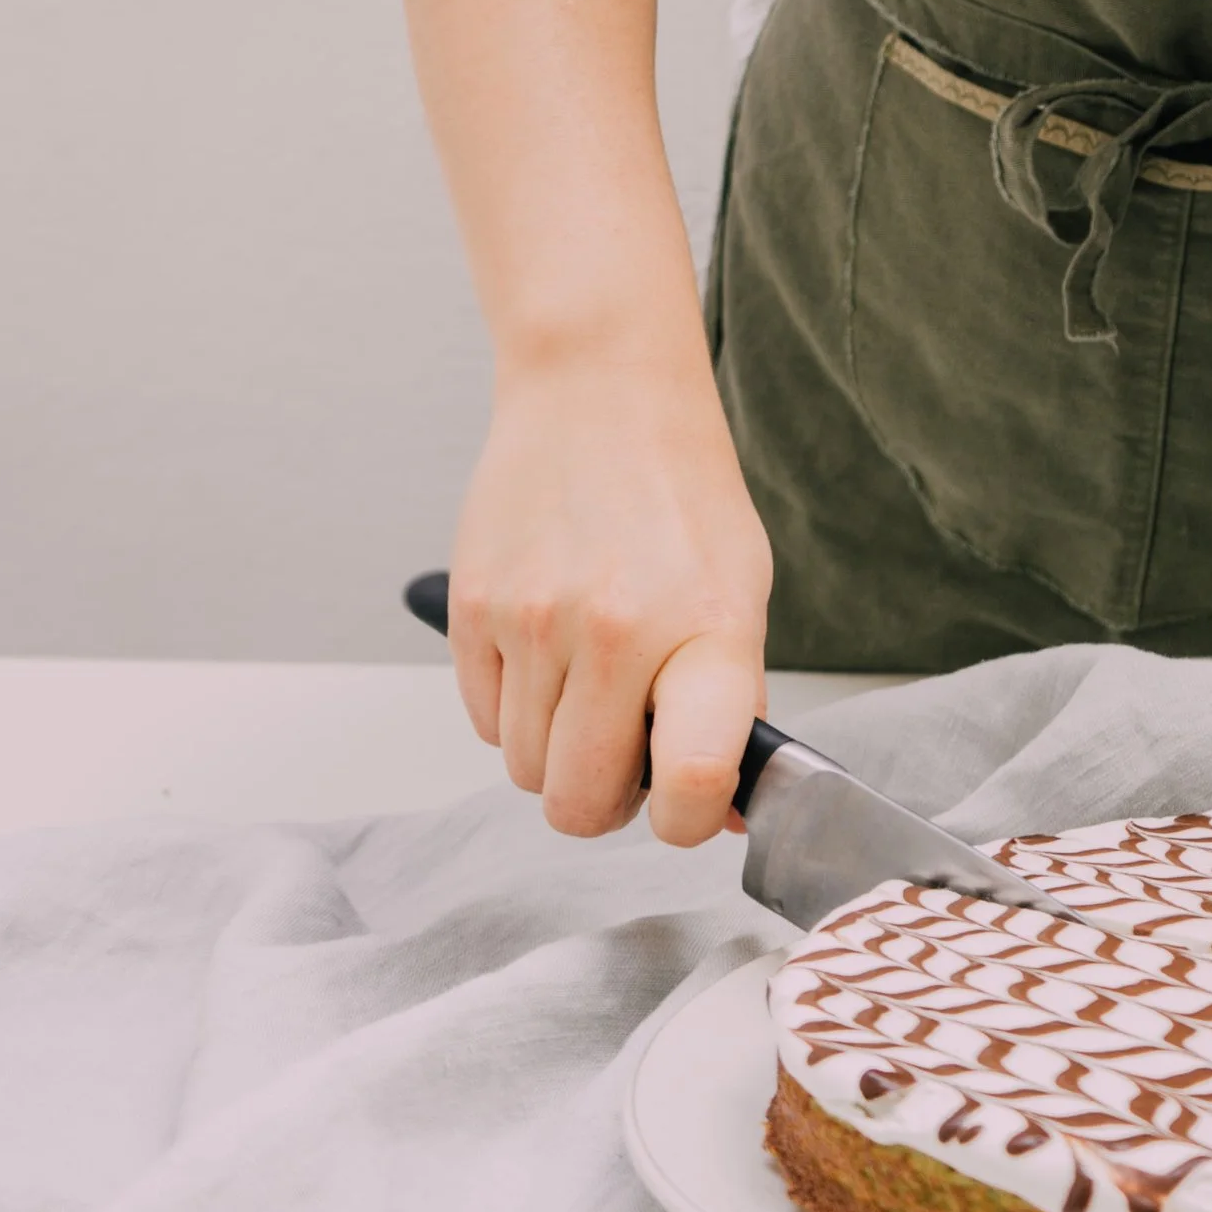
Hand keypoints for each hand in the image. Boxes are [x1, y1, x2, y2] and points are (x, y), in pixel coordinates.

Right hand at [446, 341, 772, 845]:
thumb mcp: (739, 588)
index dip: (689, 821)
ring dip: (557, 750)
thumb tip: (726, 813)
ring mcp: (534, 622)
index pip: (695, 780)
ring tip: (589, 682)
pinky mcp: (472, 609)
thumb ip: (732, 704)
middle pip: (579, 805)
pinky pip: (483, 722)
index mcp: (706, 631)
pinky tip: (547, 648)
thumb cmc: (680, 494)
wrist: (599, 390)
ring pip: (525, 773)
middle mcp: (616, 632)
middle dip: (605, 799)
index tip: (686, 808)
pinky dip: (514, 709)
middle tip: (628, 749)